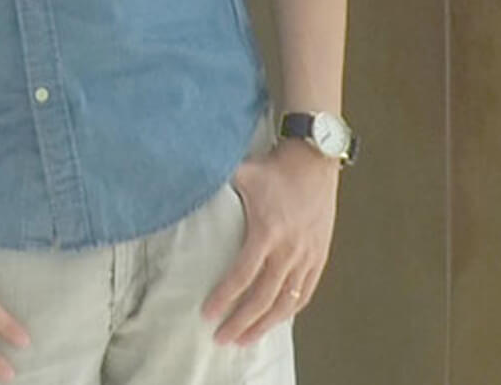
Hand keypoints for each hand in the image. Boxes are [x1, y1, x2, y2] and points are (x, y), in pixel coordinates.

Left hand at [204, 142, 342, 346]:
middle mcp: (289, 249)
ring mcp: (307, 255)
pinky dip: (290, 310)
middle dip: (241, 322)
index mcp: (267, 231)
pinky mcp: (319, 256)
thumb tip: (180, 186)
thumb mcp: (243, 173)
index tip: (207, 314)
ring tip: (245, 340)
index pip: (243, 275)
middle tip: (221, 338)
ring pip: (286, 302)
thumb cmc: (275, 168)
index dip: (224, 298)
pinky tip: (276, 321)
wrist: (315, 160)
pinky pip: (306, 292)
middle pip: (263, 297)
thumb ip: (213, 183)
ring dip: (265, 324)